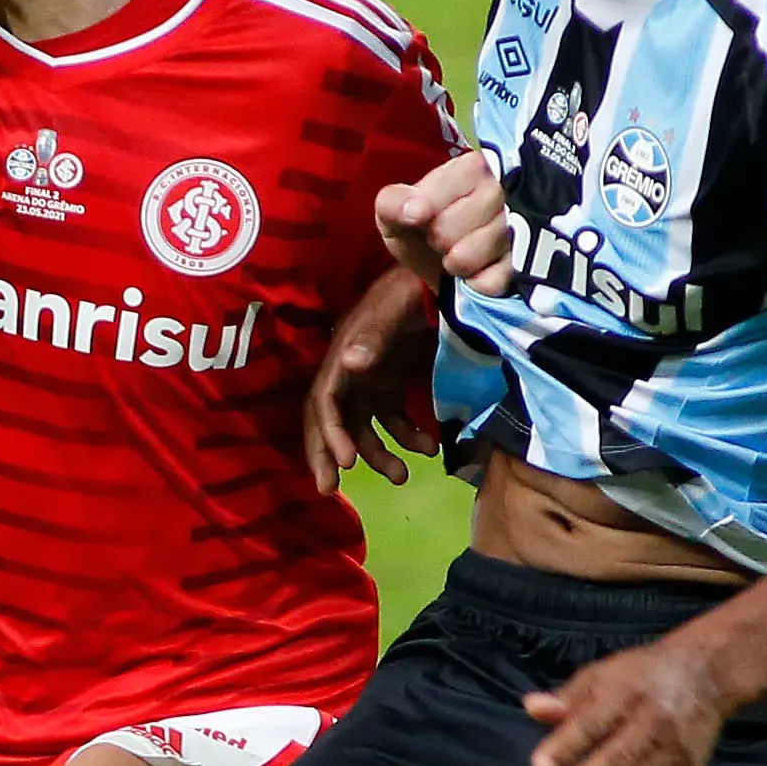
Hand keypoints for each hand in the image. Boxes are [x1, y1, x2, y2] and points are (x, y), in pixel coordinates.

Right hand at [307, 263, 446, 491]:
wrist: (442, 275)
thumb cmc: (415, 287)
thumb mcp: (396, 306)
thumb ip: (373, 334)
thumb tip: (349, 364)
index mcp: (344, 354)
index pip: (325, 400)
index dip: (329, 433)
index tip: (344, 463)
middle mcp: (351, 372)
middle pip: (331, 420)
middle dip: (330, 455)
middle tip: (329, 490)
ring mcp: (370, 380)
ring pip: (362, 427)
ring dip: (377, 455)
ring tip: (402, 477)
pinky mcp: (391, 384)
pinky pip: (392, 420)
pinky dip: (407, 438)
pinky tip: (430, 448)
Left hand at [374, 149, 515, 296]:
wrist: (446, 265)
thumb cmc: (422, 230)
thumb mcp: (396, 213)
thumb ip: (393, 202)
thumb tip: (413, 210)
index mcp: (471, 167)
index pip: (436, 196)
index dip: (420, 215)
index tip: (419, 217)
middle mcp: (504, 188)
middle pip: (449, 228)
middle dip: (439, 241)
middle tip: (443, 239)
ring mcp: (522, 225)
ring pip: (473, 255)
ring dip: (457, 264)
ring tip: (460, 254)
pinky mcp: (528, 262)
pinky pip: (492, 281)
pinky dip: (477, 283)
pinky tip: (480, 271)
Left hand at [523, 636, 735, 765]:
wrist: (707, 676)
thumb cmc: (641, 677)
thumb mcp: (602, 674)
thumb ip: (567, 697)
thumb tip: (532, 707)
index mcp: (628, 692)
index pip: (594, 722)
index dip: (567, 746)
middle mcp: (655, 724)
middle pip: (619, 760)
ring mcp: (675, 753)